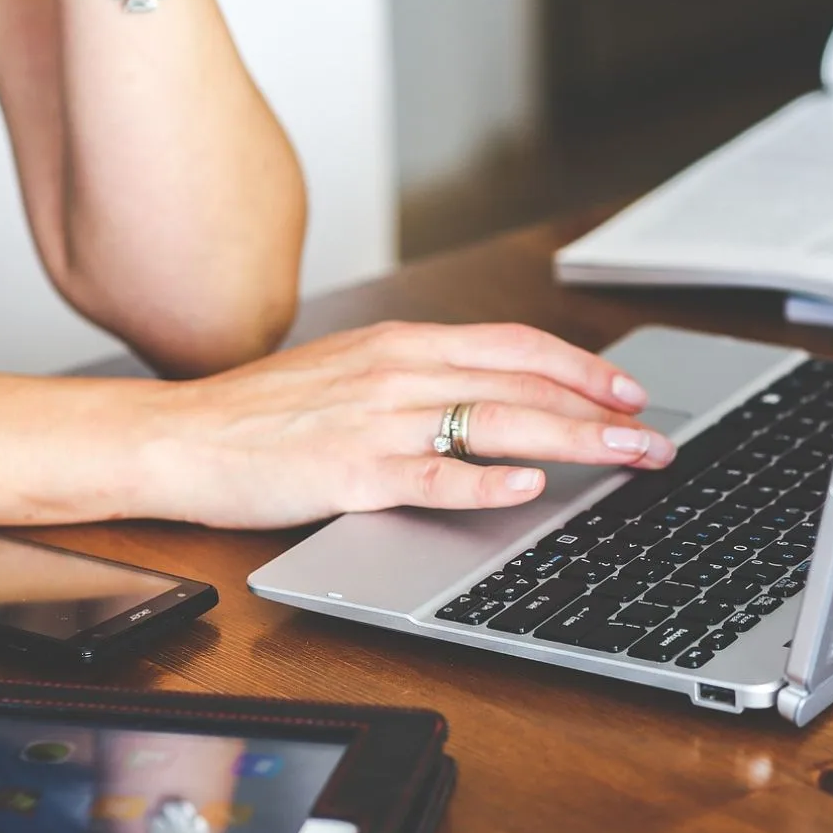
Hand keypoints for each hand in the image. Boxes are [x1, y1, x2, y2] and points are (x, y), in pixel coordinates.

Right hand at [130, 322, 675, 527]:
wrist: (179, 436)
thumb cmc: (262, 414)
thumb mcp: (352, 372)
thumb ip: (420, 378)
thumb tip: (493, 397)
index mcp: (403, 343)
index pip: (516, 345)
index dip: (582, 368)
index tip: (628, 392)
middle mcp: (399, 370)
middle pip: (524, 384)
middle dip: (601, 412)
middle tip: (654, 439)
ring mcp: (377, 420)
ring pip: (497, 422)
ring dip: (573, 441)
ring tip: (625, 458)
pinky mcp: (351, 472)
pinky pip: (431, 474)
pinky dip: (485, 481)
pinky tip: (527, 488)